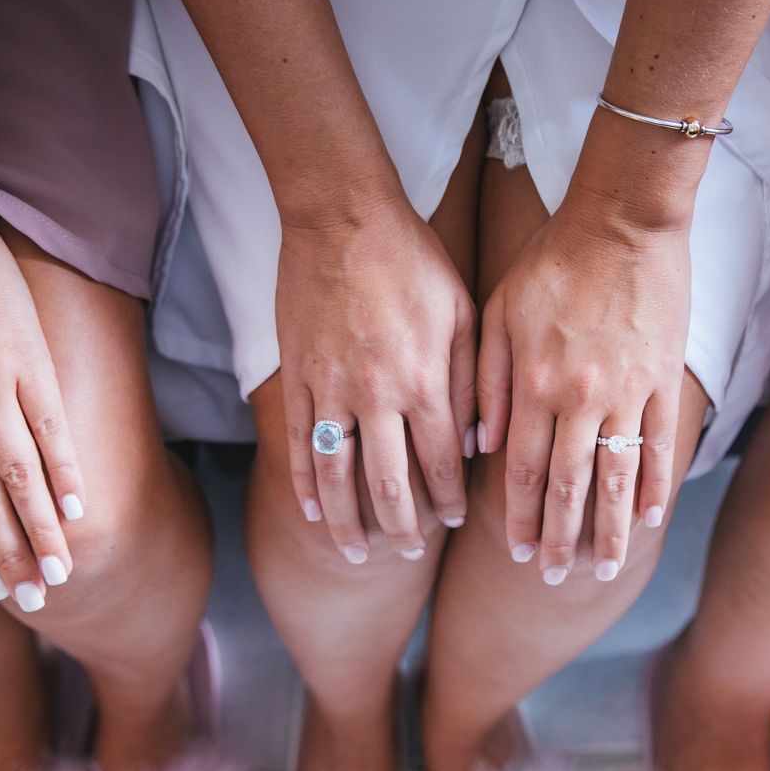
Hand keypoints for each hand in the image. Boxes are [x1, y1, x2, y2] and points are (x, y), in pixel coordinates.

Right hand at [276, 194, 474, 562]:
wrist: (341, 215)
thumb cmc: (412, 258)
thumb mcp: (463, 312)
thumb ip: (472, 381)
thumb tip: (473, 443)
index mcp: (425, 381)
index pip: (439, 464)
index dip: (447, 502)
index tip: (453, 524)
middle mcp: (376, 396)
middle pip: (387, 485)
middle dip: (400, 528)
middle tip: (405, 555)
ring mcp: (330, 389)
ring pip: (336, 476)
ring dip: (346, 523)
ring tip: (355, 554)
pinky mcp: (296, 377)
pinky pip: (298, 444)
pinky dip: (304, 484)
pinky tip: (311, 511)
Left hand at [477, 206, 686, 583]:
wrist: (624, 217)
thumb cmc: (553, 258)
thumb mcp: (498, 310)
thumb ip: (486, 380)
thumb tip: (479, 443)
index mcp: (534, 385)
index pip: (520, 471)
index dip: (516, 518)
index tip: (513, 552)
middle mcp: (579, 399)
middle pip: (566, 488)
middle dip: (557, 540)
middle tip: (550, 579)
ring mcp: (627, 393)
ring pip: (616, 480)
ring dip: (610, 533)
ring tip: (605, 571)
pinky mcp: (664, 380)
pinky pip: (659, 446)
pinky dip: (655, 487)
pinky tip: (651, 519)